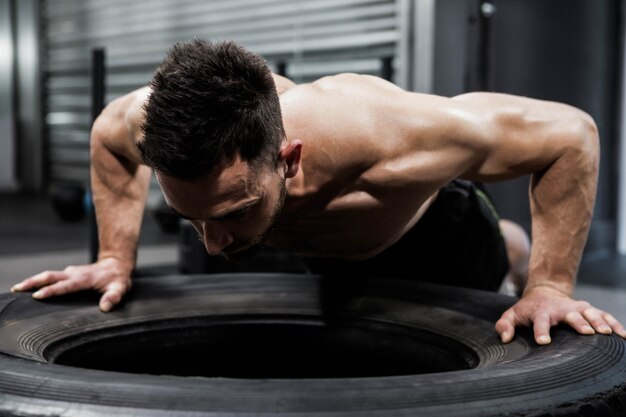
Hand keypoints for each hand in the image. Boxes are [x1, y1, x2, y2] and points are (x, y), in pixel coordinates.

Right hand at [10, 257, 132, 311]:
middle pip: (50, 276)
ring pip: (48, 275)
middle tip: (18, 289)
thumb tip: (105, 307)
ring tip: (18, 288)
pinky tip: (31, 288)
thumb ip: (113, 297)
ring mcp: (71, 272)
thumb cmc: (118, 278)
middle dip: (33, 282)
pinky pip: (52, 277)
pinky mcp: (69, 274)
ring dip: (33, 281)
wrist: (117, 264)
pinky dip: (39, 281)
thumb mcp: (121, 288)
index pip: (64, 285)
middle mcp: (74, 274)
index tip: (37, 296)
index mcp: (84, 279)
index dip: (51, 290)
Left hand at [495, 285, 625, 344]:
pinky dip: (615, 324)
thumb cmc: (528, 309)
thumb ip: (505, 325)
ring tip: (606, 333)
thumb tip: (505, 338)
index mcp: (541, 312)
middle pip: (571, 315)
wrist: (545, 293)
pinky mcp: (589, 311)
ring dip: (599, 322)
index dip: (541, 331)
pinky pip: (605, 316)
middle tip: (586, 332)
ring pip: (591, 313)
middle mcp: (561, 310)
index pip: (540, 321)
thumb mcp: (512, 315)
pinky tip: (623, 335)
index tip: (544, 341)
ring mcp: (578, 309)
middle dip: (578, 323)